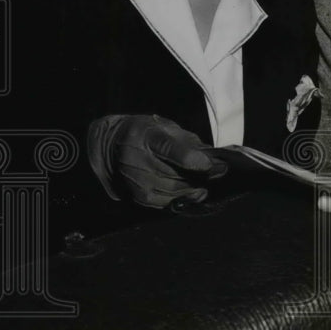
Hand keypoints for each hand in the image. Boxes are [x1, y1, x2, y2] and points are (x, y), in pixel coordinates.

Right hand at [87, 114, 227, 207]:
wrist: (112, 147)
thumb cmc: (146, 133)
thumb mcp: (166, 127)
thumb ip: (190, 141)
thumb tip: (213, 157)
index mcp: (148, 137)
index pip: (173, 151)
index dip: (196, 160)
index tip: (215, 164)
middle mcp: (139, 160)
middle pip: (177, 175)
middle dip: (202, 176)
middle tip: (219, 171)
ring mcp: (138, 181)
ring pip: (176, 191)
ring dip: (195, 188)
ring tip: (205, 180)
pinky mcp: (139, 196)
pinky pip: (168, 202)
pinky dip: (185, 198)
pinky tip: (194, 191)